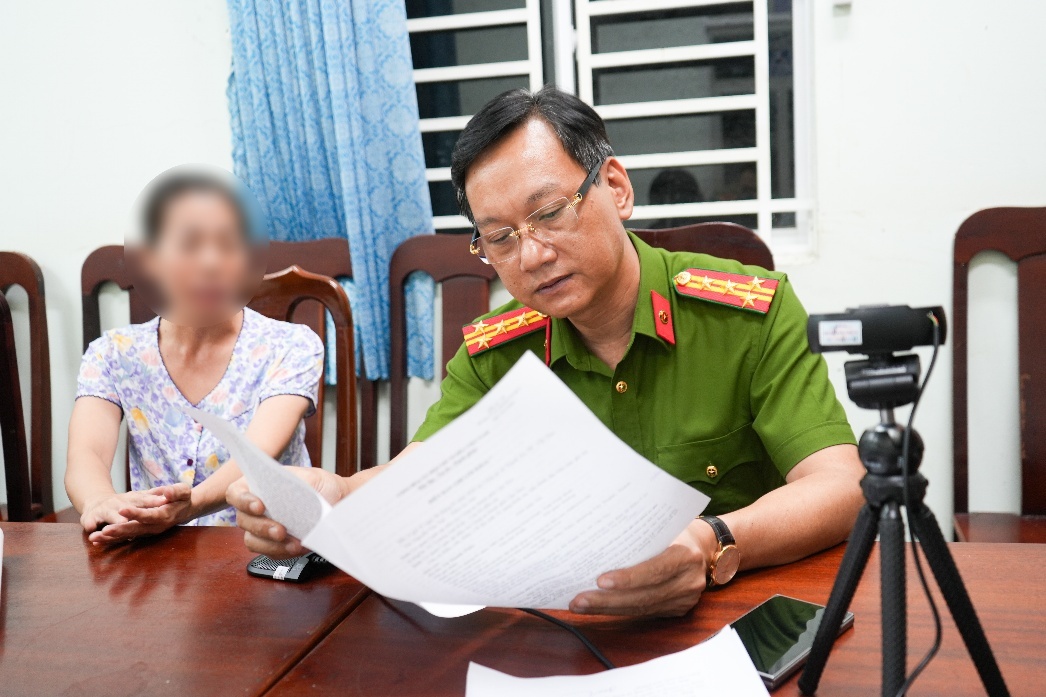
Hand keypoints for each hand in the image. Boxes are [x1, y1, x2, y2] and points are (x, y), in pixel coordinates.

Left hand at [83, 484, 193, 545]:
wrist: (185, 509)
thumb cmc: (183, 498)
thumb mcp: (184, 491)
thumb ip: (176, 491)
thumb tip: (167, 492)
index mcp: (164, 516)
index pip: (148, 515)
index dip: (135, 513)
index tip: (122, 509)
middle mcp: (155, 527)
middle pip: (135, 530)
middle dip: (118, 530)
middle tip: (104, 531)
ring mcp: (147, 531)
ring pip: (128, 536)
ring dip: (111, 538)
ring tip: (95, 539)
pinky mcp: (142, 532)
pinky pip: (125, 537)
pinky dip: (112, 539)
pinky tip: (98, 541)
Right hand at [226, 467, 362, 558]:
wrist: (336, 504)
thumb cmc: (320, 487)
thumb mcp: (313, 478)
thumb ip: (298, 483)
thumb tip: (287, 493)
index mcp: (259, 485)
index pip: (237, 492)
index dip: (243, 500)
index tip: (260, 506)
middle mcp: (255, 508)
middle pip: (243, 520)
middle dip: (261, 527)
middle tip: (280, 531)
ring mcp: (261, 527)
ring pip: (252, 540)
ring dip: (271, 544)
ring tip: (293, 543)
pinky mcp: (272, 544)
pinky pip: (268, 552)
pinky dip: (282, 552)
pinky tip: (296, 547)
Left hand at [568, 520, 713, 616]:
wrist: (705, 547)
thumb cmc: (676, 530)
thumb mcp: (664, 525)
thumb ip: (639, 534)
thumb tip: (596, 538)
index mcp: (686, 555)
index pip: (655, 570)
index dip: (628, 579)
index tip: (600, 581)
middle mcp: (689, 581)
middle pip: (644, 597)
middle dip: (607, 601)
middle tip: (578, 600)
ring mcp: (685, 599)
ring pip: (642, 610)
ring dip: (607, 609)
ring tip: (581, 606)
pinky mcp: (678, 610)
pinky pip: (645, 613)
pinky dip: (620, 611)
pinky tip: (599, 607)